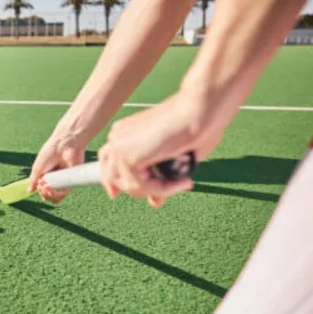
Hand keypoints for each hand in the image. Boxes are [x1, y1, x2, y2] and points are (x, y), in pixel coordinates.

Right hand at [28, 132, 84, 203]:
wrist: (64, 144)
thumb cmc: (51, 152)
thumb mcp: (38, 167)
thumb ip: (33, 180)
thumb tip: (29, 191)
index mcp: (48, 176)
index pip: (44, 191)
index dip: (41, 192)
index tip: (38, 185)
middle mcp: (57, 180)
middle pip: (50, 197)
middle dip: (43, 194)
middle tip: (41, 186)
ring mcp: (65, 181)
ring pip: (57, 198)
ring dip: (48, 195)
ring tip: (44, 186)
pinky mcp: (72, 181)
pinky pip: (64, 193)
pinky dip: (55, 193)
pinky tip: (48, 187)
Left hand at [98, 93, 223, 206]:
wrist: (200, 111)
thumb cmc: (195, 125)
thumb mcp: (171, 156)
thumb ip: (158, 177)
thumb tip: (154, 202)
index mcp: (124, 131)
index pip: (112, 164)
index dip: (122, 183)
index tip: (137, 196)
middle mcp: (117, 136)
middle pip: (113, 176)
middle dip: (136, 190)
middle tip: (161, 197)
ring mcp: (119, 146)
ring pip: (129, 185)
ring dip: (156, 190)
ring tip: (182, 183)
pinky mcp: (127, 157)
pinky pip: (142, 187)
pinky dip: (165, 189)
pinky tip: (183, 182)